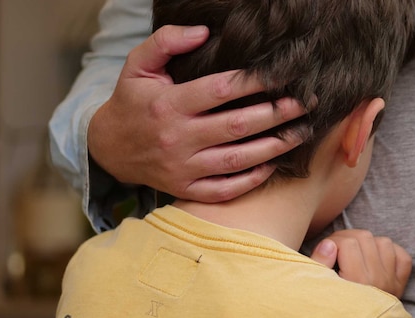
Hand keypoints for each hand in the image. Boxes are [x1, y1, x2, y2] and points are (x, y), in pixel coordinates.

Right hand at [88, 24, 307, 201]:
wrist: (108, 149)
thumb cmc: (132, 101)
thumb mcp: (138, 66)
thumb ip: (166, 42)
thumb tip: (203, 31)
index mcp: (168, 104)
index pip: (220, 90)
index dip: (255, 83)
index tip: (283, 76)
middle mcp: (177, 138)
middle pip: (236, 126)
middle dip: (276, 114)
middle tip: (306, 104)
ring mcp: (182, 167)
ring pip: (237, 159)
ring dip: (274, 147)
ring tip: (301, 134)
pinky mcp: (186, 190)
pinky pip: (225, 189)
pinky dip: (251, 180)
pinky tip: (273, 164)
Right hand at [310, 230, 411, 297]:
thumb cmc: (328, 313)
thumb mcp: (315, 290)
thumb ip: (319, 263)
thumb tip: (329, 243)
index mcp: (356, 281)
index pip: (348, 243)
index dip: (332, 241)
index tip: (325, 250)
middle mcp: (377, 280)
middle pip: (365, 238)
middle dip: (347, 238)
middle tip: (336, 248)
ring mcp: (391, 283)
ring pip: (384, 243)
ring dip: (368, 243)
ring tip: (354, 253)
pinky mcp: (399, 286)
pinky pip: (402, 257)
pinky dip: (390, 252)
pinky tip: (375, 259)